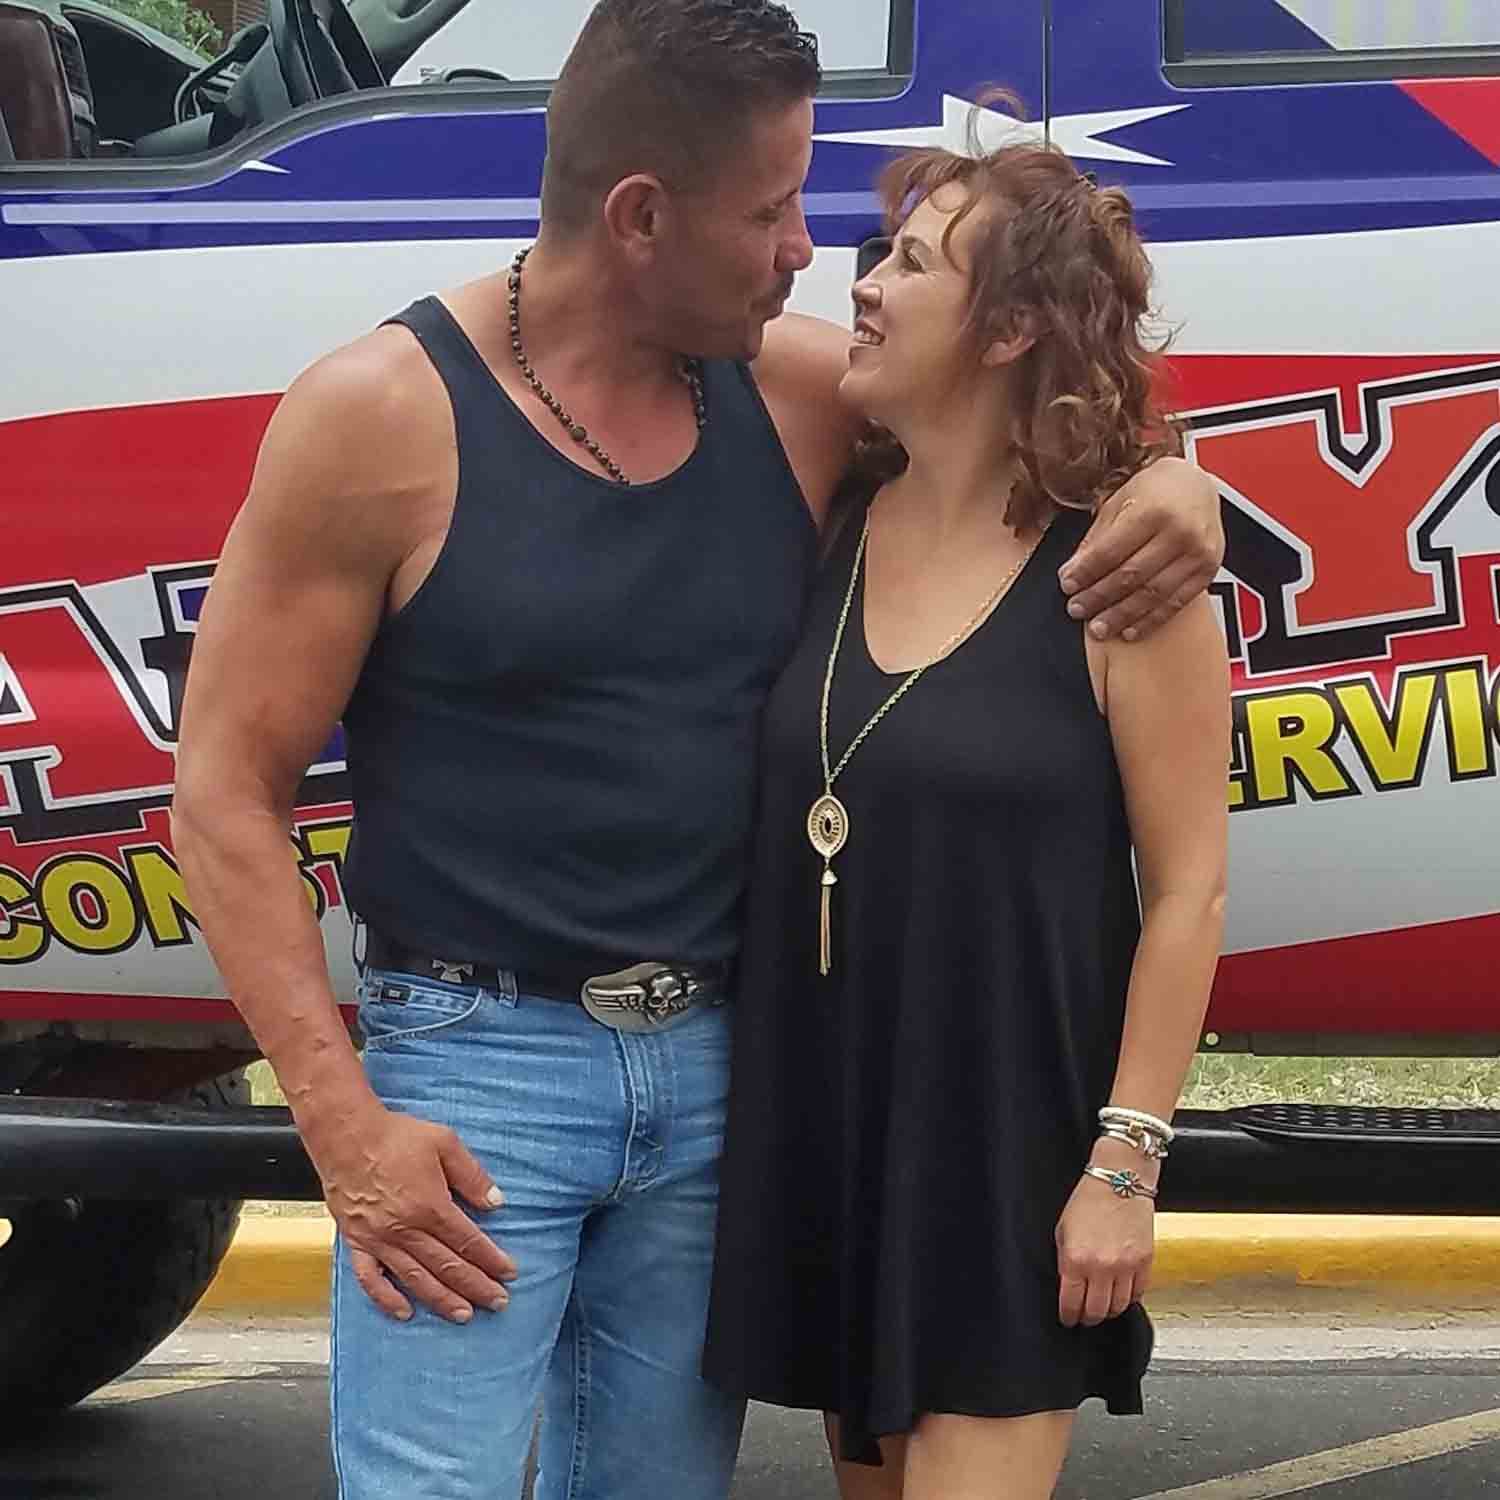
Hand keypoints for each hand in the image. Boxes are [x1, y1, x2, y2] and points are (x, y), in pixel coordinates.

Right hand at [308, 1098, 517, 1323]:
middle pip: (447, 1266)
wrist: (346, 1134)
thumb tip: (495, 1202)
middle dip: (477, 1286)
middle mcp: (405, 1230)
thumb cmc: (395, 1135)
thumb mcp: (445, 1143)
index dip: (491, 1260)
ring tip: (464, 1315)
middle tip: (498, 1302)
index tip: (509, 1274)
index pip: (468, 1242)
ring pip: (416, 1279)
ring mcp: (379, 1240)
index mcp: (430, 1206)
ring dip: (442, 1300)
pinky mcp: (356, 1242)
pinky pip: (371, 1279)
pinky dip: (387, 1299)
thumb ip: (472, 1176)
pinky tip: (404, 1312)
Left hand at [1055, 1158, 1155, 1327]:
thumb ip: (1065, 1261)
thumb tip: (1068, 1286)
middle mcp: (1101, 1267)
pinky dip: (1128, 1298)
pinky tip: (1120, 1293)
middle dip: (1087, 1318)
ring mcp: (1126, 1266)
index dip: (1068, 1316)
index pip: (1070, 1303)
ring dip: (1108, 1311)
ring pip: (1118, 1307)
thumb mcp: (1063, 1230)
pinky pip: (1138, 1294)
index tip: (1068, 1319)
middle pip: (1095, 1312)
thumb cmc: (1088, 1200)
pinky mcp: (1145, 1262)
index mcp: (1075, 1258)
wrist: (1119, 1180)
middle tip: (1084, 1317)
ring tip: (1102, 1306)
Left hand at [1058, 456, 1224, 641]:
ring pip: (1153, 594)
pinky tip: (1130, 630)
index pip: (1111, 550)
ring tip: (1099, 628)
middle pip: (1131, 575)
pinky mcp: (1207, 571)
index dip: (1086, 572)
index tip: (1067, 584)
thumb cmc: (1156, 490)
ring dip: (1122, 615)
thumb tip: (1074, 571)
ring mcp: (1198, 553)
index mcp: (1154, 509)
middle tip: (1077, 609)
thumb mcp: (1120, 502)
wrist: (1197, 484)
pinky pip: (1176, 602)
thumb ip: (1098, 538)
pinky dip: (1150, 620)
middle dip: (1099, 596)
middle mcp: (1180, 531)